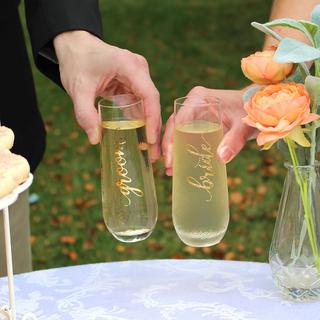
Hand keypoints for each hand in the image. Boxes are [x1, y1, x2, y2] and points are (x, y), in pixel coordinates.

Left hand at [53, 31, 160, 159]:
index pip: (149, 95)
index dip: (152, 119)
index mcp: (129, 66)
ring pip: (148, 105)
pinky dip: (140, 119)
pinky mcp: (133, 83)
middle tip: (154, 153)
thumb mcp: (78, 89)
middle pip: (152, 102)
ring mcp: (138, 76)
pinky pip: (140, 103)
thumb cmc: (77, 62)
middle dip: (154, 127)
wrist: (75, 46)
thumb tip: (95, 140)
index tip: (151, 140)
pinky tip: (140, 135)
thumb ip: (85, 114)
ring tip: (150, 149)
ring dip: (149, 126)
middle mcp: (139, 69)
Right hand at [162, 86, 256, 175]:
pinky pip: (185, 134)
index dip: (171, 141)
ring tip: (170, 170)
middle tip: (169, 168)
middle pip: (173, 127)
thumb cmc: (252, 111)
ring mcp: (194, 112)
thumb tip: (221, 158)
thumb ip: (233, 141)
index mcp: (198, 99)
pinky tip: (180, 164)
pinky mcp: (199, 121)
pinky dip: (181, 148)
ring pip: (176, 131)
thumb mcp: (243, 126)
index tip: (171, 159)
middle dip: (169, 148)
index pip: (177, 121)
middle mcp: (193, 104)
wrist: (261, 107)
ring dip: (172, 150)